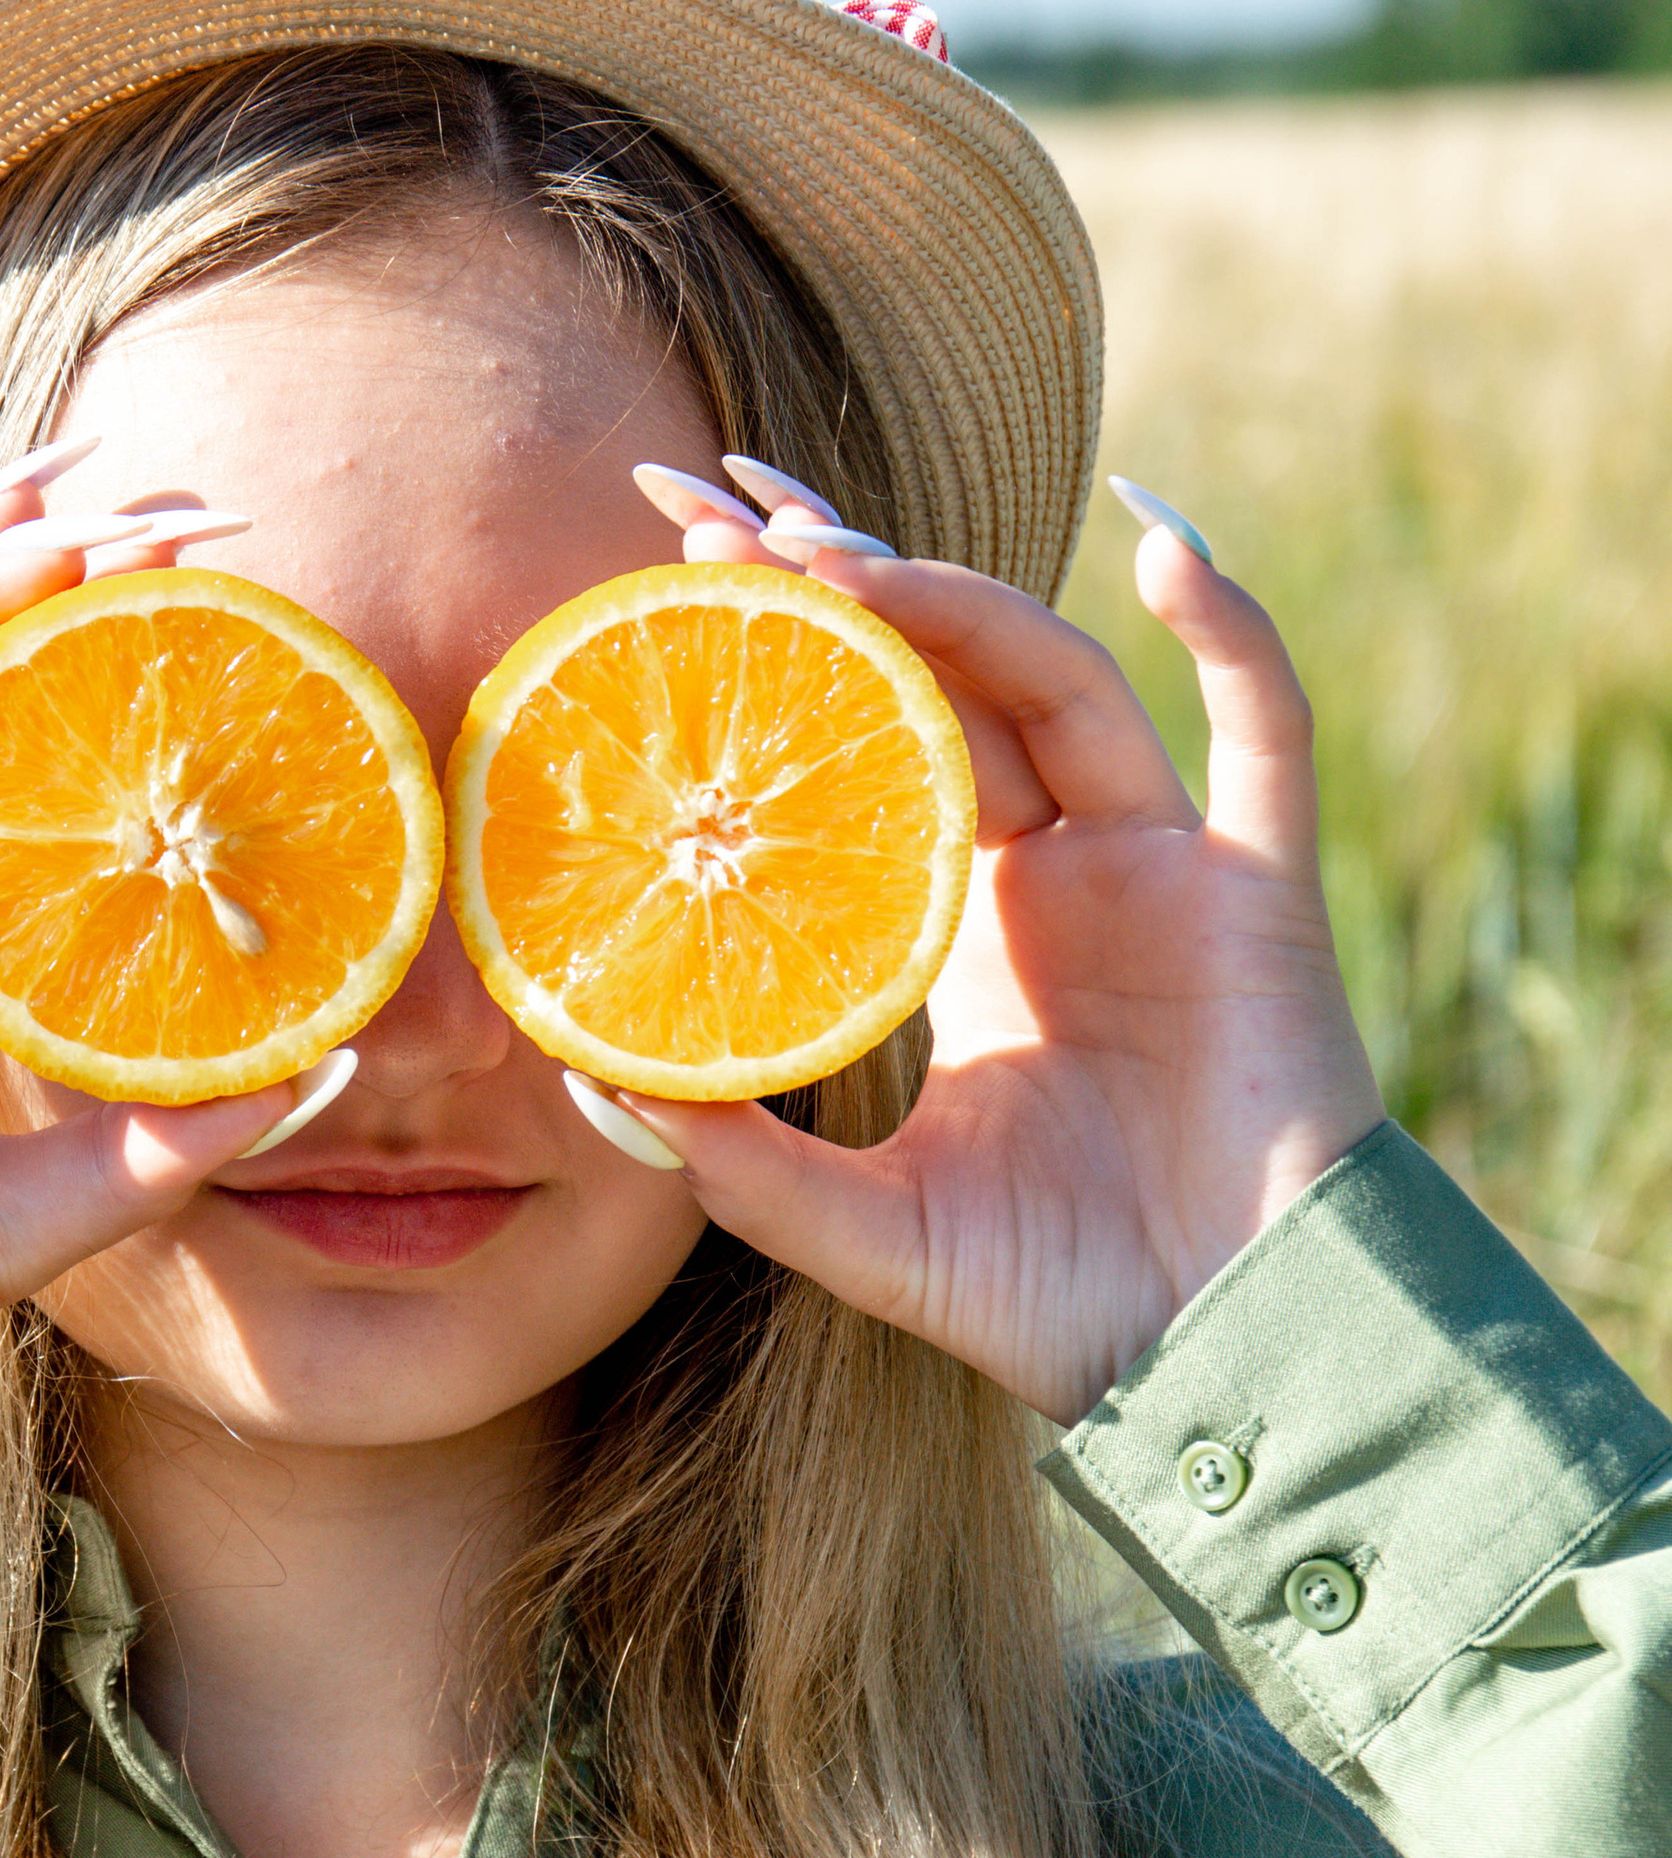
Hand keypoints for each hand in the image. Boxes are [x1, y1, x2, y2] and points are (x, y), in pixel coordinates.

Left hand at [609, 495, 1385, 1423]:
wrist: (1215, 1357)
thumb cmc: (1051, 1297)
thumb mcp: (863, 1229)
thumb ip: (744, 1163)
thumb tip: (594, 1083)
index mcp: (951, 927)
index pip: (853, 743)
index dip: (777, 653)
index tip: (666, 566)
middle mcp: (1050, 872)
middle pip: (936, 676)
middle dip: (830, 580)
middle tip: (703, 500)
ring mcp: (1159, 870)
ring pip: (1054, 683)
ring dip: (953, 599)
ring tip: (832, 549)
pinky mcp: (1258, 894)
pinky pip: (1264, 733)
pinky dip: (1234, 634)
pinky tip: (1164, 549)